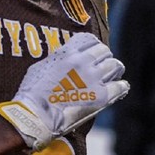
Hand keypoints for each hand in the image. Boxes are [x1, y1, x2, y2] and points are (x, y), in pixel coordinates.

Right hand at [0, 33, 129, 150]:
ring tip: (113, 76)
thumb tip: (65, 58)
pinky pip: (121, 86)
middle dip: (104, 57)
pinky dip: (121, 86)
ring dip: (115, 70)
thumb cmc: (33, 94)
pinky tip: (119, 88)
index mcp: (68, 53)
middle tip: (103, 65)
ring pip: (115, 65)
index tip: (92, 52)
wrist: (36, 115)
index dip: (92, 46)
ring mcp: (94, 79)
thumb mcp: (41, 67)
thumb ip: (58, 59)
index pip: (89, 39)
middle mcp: (83, 62)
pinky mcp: (102, 96)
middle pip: (104, 51)